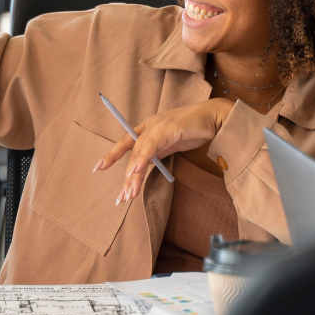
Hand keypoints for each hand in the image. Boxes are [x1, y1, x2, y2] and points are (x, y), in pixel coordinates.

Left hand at [94, 98, 233, 204]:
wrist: (216, 117)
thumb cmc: (196, 129)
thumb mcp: (172, 143)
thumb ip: (158, 152)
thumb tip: (144, 167)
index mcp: (149, 128)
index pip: (126, 143)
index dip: (112, 155)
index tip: (98, 167)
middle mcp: (149, 125)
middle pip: (132, 153)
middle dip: (127, 178)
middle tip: (122, 197)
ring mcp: (157, 126)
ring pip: (139, 153)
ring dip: (134, 175)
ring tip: (129, 194)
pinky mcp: (168, 129)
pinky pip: (151, 146)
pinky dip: (142, 160)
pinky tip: (135, 172)